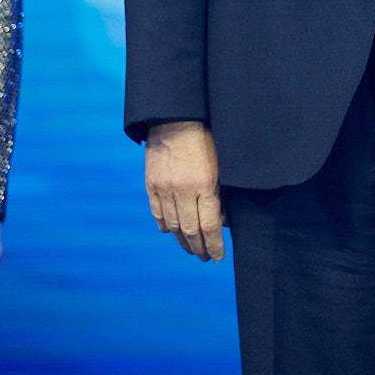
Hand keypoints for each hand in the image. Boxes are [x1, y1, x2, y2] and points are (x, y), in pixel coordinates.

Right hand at [145, 120, 224, 260]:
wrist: (176, 117)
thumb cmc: (206, 138)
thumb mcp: (222, 164)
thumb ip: (221, 192)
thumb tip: (222, 219)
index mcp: (205, 185)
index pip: (210, 226)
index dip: (214, 245)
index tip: (218, 256)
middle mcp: (183, 191)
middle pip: (190, 230)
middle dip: (199, 248)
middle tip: (205, 257)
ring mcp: (164, 188)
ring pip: (172, 225)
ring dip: (182, 241)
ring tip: (191, 249)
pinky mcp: (151, 184)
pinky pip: (157, 213)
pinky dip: (165, 225)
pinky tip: (172, 232)